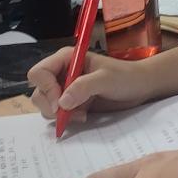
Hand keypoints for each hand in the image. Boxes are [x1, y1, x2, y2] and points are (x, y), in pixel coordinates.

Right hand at [28, 48, 158, 121]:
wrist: (139, 88)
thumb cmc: (125, 77)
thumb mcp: (106, 79)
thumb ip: (84, 87)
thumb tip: (62, 102)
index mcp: (66, 59)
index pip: (39, 73)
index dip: (46, 89)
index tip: (61, 103)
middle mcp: (62, 72)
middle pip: (38, 91)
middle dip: (50, 105)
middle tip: (69, 113)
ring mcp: (65, 88)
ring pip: (45, 104)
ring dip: (59, 114)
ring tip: (80, 114)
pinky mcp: (71, 102)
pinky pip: (57, 114)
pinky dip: (65, 119)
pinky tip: (82, 116)